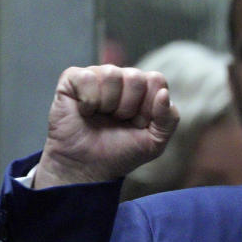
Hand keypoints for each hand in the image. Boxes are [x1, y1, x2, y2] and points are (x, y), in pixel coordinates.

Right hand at [35, 65, 179, 187]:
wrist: (88, 167)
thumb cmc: (120, 152)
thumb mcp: (155, 142)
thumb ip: (169, 119)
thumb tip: (163, 93)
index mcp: (143, 88)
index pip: (156, 80)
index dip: (148, 106)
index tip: (138, 124)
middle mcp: (121, 78)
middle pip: (135, 76)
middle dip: (128, 107)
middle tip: (118, 121)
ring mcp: (97, 76)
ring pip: (111, 73)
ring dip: (108, 104)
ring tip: (101, 117)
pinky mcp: (72, 79)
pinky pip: (87, 77)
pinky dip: (88, 101)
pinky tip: (85, 112)